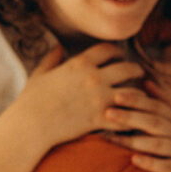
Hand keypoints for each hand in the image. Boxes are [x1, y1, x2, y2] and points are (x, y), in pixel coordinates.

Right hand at [16, 43, 146, 144]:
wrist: (30, 125)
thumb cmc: (31, 99)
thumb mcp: (40, 73)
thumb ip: (52, 58)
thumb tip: (58, 46)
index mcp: (80, 63)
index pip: (108, 50)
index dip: (117, 51)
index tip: (120, 55)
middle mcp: (94, 78)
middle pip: (127, 68)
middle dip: (136, 70)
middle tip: (139, 73)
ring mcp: (99, 98)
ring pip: (133, 92)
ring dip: (138, 94)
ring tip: (140, 96)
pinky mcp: (100, 118)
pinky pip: (125, 117)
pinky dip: (131, 118)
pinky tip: (133, 118)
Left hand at [105, 62, 170, 171]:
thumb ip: (164, 102)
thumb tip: (145, 81)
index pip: (156, 106)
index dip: (137, 100)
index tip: (116, 95)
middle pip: (154, 122)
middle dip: (130, 117)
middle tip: (108, 113)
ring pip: (158, 144)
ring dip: (134, 141)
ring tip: (112, 138)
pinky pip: (167, 166)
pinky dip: (151, 163)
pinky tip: (134, 160)